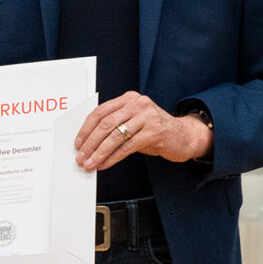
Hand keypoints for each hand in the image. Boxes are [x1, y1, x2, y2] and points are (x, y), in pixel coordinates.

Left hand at [75, 91, 209, 170]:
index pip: (100, 112)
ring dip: (99, 153)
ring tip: (90, 163)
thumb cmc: (154, 130)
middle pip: (105, 124)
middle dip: (90, 143)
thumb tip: (88, 143)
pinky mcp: (154, 132)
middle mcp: (138, 104)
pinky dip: (112, 157)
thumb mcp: (133, 122)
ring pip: (115, 136)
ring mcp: (147, 116)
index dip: (86, 129)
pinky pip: (127, 147)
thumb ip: (114, 126)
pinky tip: (104, 164)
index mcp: (129, 98)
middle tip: (81, 157)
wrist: (184, 136)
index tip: (77, 143)